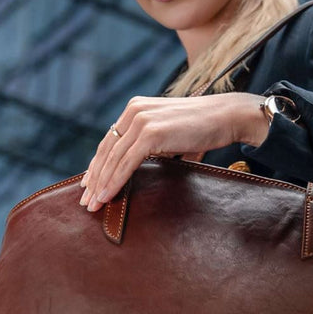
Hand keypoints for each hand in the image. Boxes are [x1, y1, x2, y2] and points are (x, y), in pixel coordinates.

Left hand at [79, 92, 269, 211]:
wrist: (227, 116)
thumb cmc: (204, 129)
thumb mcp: (170, 134)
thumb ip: (151, 147)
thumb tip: (139, 171)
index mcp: (136, 108)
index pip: (110, 140)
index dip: (98, 164)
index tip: (89, 184)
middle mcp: (134, 111)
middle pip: (106, 150)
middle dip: (94, 178)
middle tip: (85, 201)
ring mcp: (141, 120)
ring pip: (113, 159)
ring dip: (100, 184)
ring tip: (92, 204)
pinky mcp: (150, 133)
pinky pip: (126, 163)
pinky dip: (114, 182)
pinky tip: (106, 196)